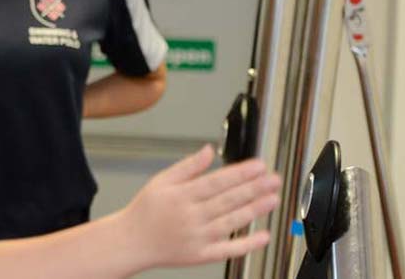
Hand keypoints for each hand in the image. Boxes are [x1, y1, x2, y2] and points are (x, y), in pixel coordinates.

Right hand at [117, 144, 280, 269]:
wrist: (131, 242)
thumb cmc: (145, 211)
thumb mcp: (161, 181)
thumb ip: (187, 166)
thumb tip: (208, 150)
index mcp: (181, 195)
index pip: (217, 181)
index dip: (240, 173)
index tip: (258, 166)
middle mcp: (191, 216)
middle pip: (228, 200)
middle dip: (254, 188)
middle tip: (273, 179)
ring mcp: (198, 237)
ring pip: (232, 222)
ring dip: (255, 210)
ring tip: (273, 199)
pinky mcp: (201, 255)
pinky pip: (228, 250)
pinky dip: (247, 244)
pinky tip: (263, 236)